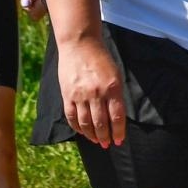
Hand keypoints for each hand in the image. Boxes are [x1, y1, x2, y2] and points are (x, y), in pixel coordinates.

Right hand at [58, 33, 127, 147]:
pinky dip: (78, 128)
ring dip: (92, 135)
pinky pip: (72, 117)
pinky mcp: (67, 94)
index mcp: (112, 87)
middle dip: (106, 137)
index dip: (119, 132)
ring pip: (86, 123)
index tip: (119, 140)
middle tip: (108, 144)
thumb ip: (116, 95)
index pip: (117, 117)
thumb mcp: (116, 74)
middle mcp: (96, 93)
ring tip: (97, 141)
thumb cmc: (101, 59)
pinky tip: (83, 132)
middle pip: (101, 123)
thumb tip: (116, 118)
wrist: (80, 44)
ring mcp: (80, 95)